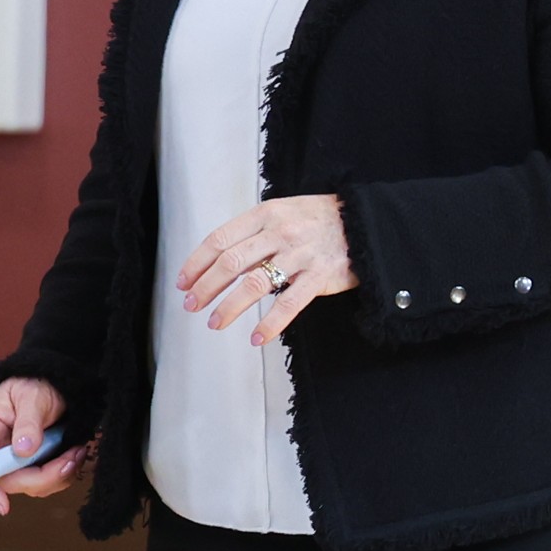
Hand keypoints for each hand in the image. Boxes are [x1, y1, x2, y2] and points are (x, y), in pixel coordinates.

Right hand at [0, 378, 86, 501]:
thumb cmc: (36, 382)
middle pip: (9, 482)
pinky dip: (65, 473)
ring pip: (32, 486)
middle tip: (70, 461)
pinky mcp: (35, 464)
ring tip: (77, 451)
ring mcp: (17, 459)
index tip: (3, 506)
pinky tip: (76, 452)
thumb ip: (28, 423)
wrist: (54, 381)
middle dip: (42, 478)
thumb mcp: (32, 396)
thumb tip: (22, 451)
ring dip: (58, 475)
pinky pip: (47, 482)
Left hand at [179, 195, 353, 344]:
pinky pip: (289, 304)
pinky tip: (256, 337)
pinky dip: (270, 323)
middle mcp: (280, 232)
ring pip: (255, 284)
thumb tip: (221, 263)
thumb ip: (255, 235)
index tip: (183, 281)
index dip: (197, 262)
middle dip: (205, 286)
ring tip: (215, 322)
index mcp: (266, 214)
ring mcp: (300, 254)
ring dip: (229, 307)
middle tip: (191, 305)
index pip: (221, 239)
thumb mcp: (283, 213)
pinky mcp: (319, 276)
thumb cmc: (320, 220)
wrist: (367, 223)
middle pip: (231, 262)